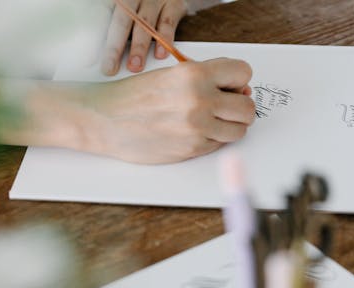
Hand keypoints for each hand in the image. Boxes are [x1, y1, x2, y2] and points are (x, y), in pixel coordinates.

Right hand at [78, 58, 254, 162]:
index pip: (243, 73)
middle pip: (248, 107)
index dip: (238, 81)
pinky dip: (213, 139)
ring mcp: (197, 128)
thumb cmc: (133, 96)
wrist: (105, 120)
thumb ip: (206, 79)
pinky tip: (195, 132)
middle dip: (239, 107)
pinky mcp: (192, 149)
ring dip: (230, 126)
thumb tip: (238, 91)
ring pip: (239, 130)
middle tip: (226, 108)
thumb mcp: (171, 74)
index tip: (231, 87)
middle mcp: (199, 100)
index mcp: (194, 74)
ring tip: (212, 121)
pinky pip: (220, 145)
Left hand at [101, 0, 186, 75]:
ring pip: (145, 24)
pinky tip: (160, 54)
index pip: (106, 20)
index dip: (104, 42)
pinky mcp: (174, 4)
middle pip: (122, 22)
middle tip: (111, 68)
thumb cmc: (145, 6)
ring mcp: (156, 0)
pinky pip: (168, 23)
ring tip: (135, 66)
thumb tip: (108, 56)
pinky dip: (164, 40)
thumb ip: (119, 25)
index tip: (102, 64)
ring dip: (139, 47)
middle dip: (116, 47)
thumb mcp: (129, 9)